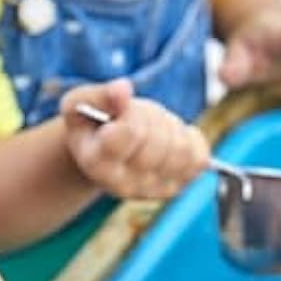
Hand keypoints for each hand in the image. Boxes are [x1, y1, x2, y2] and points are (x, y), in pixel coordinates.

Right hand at [60, 79, 209, 199]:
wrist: (102, 156)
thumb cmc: (90, 125)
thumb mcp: (81, 103)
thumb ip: (99, 95)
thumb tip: (124, 89)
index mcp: (97, 163)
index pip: (130, 133)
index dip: (131, 112)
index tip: (121, 107)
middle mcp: (124, 185)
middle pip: (158, 139)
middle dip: (150, 116)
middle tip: (135, 116)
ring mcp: (152, 191)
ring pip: (181, 149)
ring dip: (170, 126)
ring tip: (150, 127)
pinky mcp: (175, 188)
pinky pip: (199, 158)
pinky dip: (188, 138)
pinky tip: (168, 139)